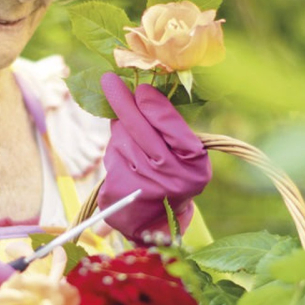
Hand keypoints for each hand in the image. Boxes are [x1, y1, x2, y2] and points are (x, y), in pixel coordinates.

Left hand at [97, 73, 210, 244]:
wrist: (159, 223)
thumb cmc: (175, 177)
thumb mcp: (186, 156)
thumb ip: (171, 128)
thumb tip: (140, 93)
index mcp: (195, 166)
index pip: (172, 127)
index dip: (154, 106)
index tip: (142, 89)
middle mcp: (171, 178)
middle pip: (141, 130)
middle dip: (124, 102)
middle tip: (110, 80)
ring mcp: (144, 186)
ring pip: (122, 139)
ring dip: (121, 129)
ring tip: (132, 137)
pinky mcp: (121, 192)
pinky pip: (112, 155)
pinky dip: (116, 149)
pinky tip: (125, 157)